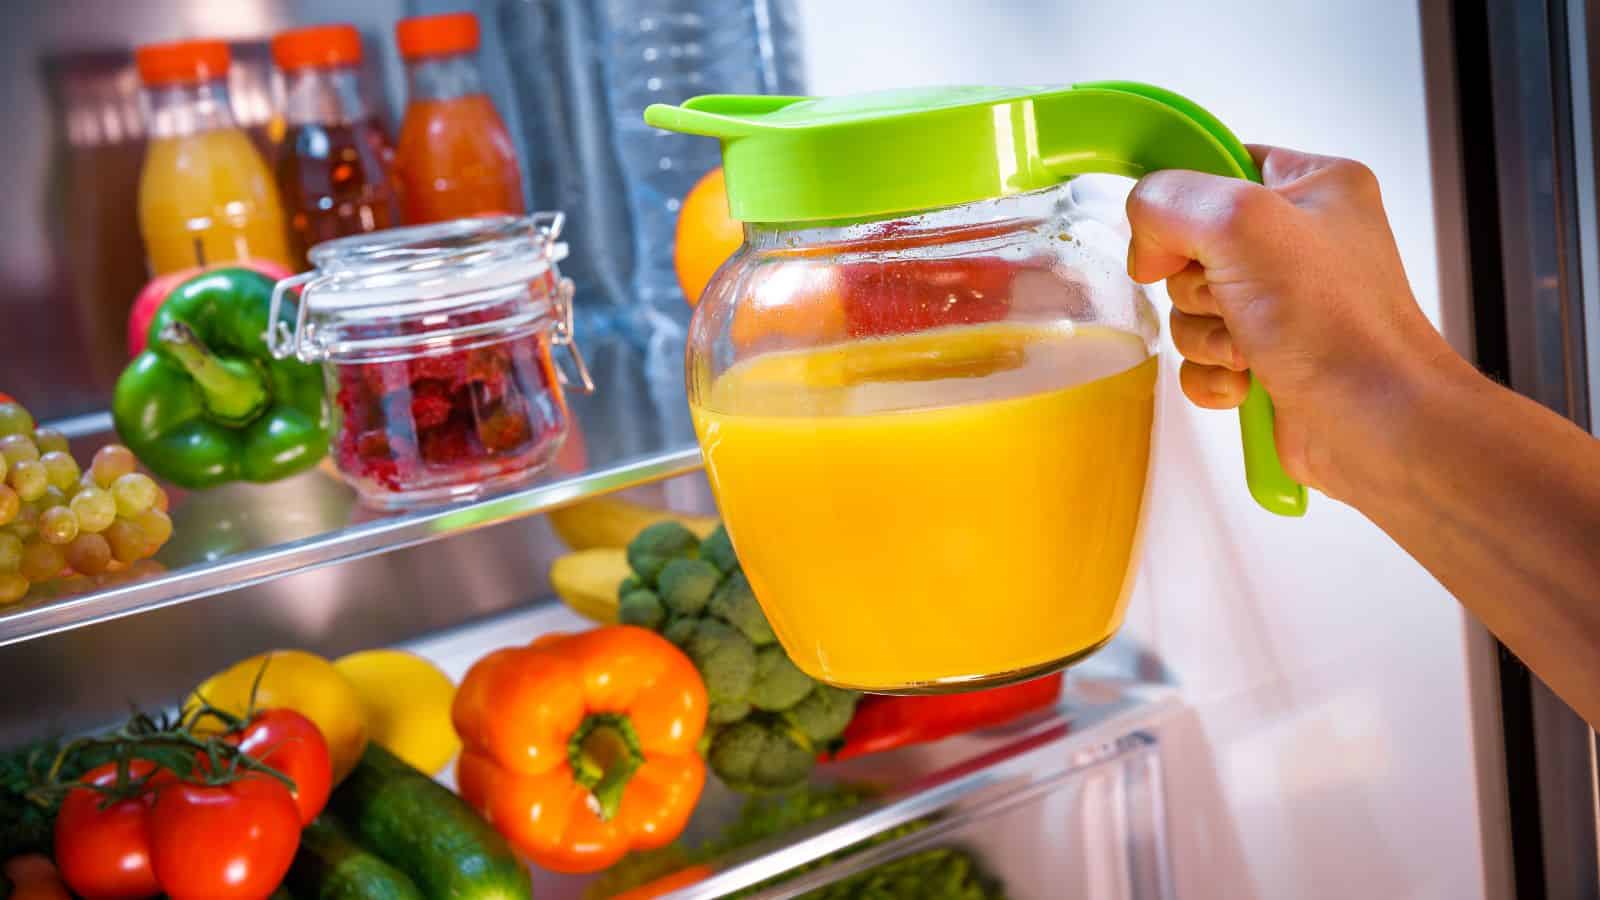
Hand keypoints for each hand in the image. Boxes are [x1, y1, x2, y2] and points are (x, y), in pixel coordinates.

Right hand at [1125, 145, 1464, 497]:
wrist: (1377, 425)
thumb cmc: (1338, 324)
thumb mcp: (1242, 223)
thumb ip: (1171, 202)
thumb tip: (1147, 243)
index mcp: (1315, 187)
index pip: (1222, 164)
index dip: (1188, 202)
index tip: (1184, 237)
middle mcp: (1302, 242)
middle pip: (1193, 246)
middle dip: (1198, 286)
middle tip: (1237, 300)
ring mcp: (1285, 305)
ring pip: (1191, 307)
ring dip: (1204, 335)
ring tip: (1251, 348)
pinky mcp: (1269, 358)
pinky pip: (1201, 358)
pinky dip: (1212, 374)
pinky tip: (1247, 382)